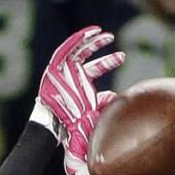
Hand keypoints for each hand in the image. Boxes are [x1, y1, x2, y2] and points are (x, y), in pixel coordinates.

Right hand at [34, 26, 124, 174]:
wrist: (50, 125)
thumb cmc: (69, 129)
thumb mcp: (91, 128)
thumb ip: (102, 129)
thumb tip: (117, 143)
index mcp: (82, 91)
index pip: (96, 75)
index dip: (109, 64)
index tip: (124, 58)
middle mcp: (74, 80)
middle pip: (89, 62)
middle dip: (102, 53)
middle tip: (117, 46)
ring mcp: (65, 72)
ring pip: (79, 51)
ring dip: (91, 41)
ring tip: (105, 34)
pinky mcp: (55, 67)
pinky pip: (67, 49)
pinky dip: (78, 39)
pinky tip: (91, 31)